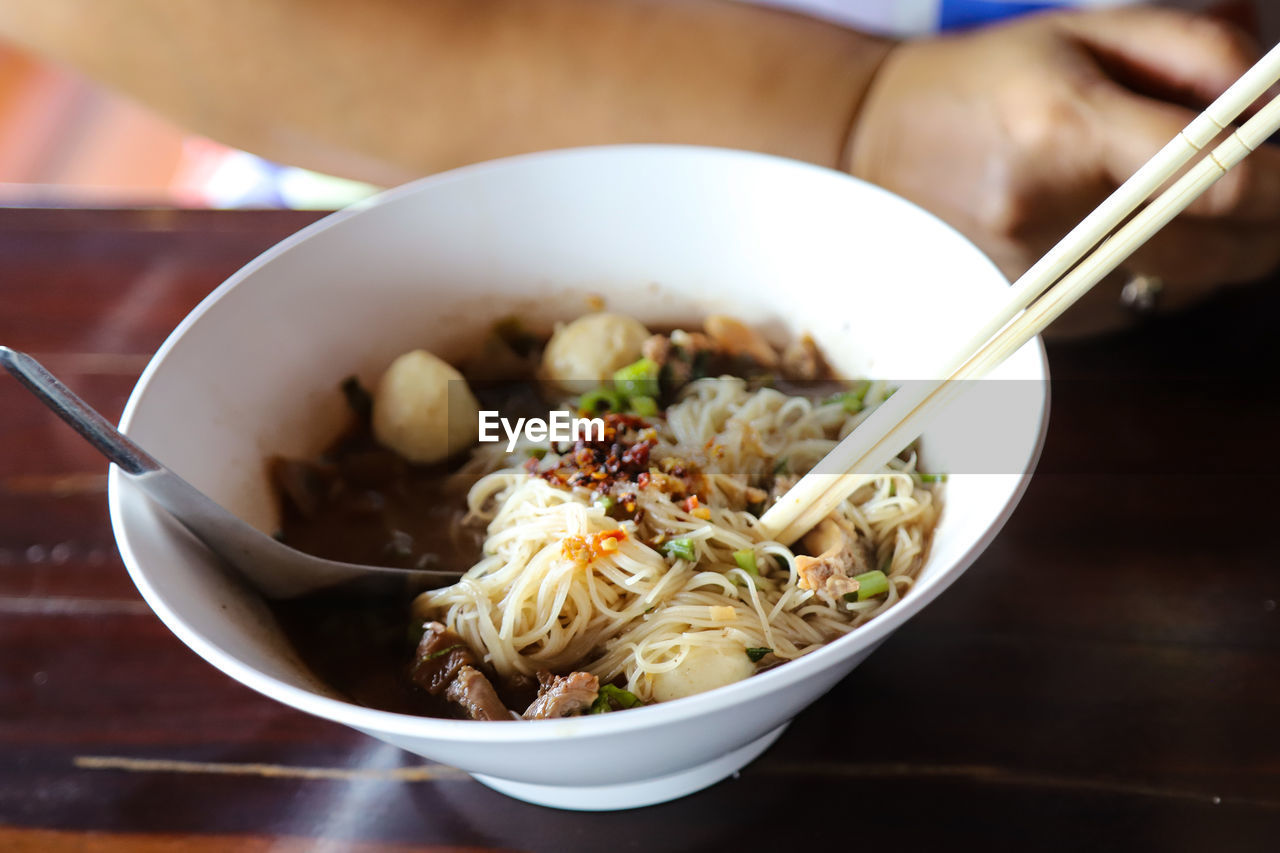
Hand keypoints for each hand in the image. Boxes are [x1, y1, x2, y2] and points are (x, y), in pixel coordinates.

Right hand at [847, 6, 1279, 335]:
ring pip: (1183, 287)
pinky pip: (1134, 308)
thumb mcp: (1084, 32)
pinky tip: (1137, 240)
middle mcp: (1049, 214)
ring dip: (1221, 256)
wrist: (871, 144)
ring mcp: (1035, 274)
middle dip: (1272, 229)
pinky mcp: (1029, 311)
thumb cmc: (984, 80)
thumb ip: (1194, 52)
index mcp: (1066, 128)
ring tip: (1202, 211)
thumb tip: (1275, 104)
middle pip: (1215, 251)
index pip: (1213, 177)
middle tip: (1272, 196)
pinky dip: (1161, 278)